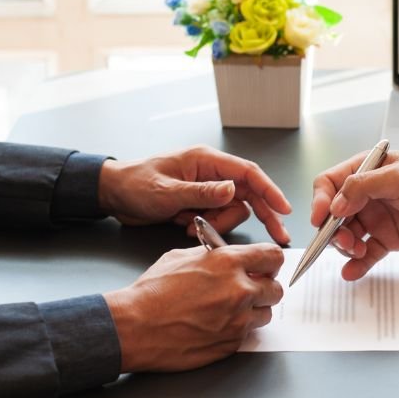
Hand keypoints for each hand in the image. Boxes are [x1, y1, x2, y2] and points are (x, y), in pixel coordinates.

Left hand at [98, 146, 292, 244]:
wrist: (113, 195)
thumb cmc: (135, 184)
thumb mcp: (167, 191)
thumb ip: (201, 192)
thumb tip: (231, 190)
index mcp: (206, 161)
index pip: (248, 173)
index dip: (270, 190)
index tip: (285, 209)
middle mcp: (211, 174)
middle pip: (249, 194)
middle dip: (264, 215)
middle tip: (279, 236)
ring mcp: (207, 190)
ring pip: (233, 211)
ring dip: (219, 224)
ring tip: (193, 226)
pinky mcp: (200, 204)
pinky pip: (217, 219)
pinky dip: (207, 228)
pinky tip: (186, 226)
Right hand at [102, 244, 284, 371]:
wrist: (135, 327)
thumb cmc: (151, 294)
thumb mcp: (180, 257)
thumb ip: (212, 256)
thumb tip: (226, 256)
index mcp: (228, 263)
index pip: (273, 256)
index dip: (270, 262)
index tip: (266, 266)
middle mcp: (239, 291)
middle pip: (276, 289)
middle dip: (264, 289)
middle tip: (249, 290)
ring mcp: (238, 321)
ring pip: (265, 314)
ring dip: (253, 311)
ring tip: (228, 309)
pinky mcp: (232, 343)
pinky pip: (247, 334)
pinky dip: (237, 329)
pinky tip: (216, 325)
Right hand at [310, 150, 398, 280]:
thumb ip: (363, 188)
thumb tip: (334, 205)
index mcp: (365, 172)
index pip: (329, 184)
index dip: (320, 201)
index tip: (321, 219)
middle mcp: (366, 196)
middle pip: (334, 215)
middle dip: (332, 231)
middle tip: (345, 241)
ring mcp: (376, 218)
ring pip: (347, 237)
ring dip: (346, 248)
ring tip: (358, 251)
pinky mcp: (388, 239)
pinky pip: (366, 254)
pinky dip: (357, 265)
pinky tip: (351, 273)